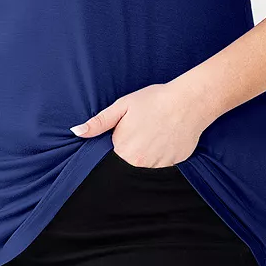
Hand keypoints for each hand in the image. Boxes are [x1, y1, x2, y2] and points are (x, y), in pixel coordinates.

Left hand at [70, 81, 210, 167]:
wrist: (188, 101)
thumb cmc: (154, 100)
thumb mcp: (122, 106)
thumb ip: (99, 122)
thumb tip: (76, 132)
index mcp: (123, 149)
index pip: (115, 152)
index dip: (121, 138)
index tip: (131, 128)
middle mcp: (139, 163)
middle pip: (130, 160)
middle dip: (134, 145)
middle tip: (145, 126)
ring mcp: (159, 166)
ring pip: (147, 163)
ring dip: (149, 151)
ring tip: (157, 130)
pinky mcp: (175, 164)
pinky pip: (164, 163)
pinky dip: (164, 152)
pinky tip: (168, 136)